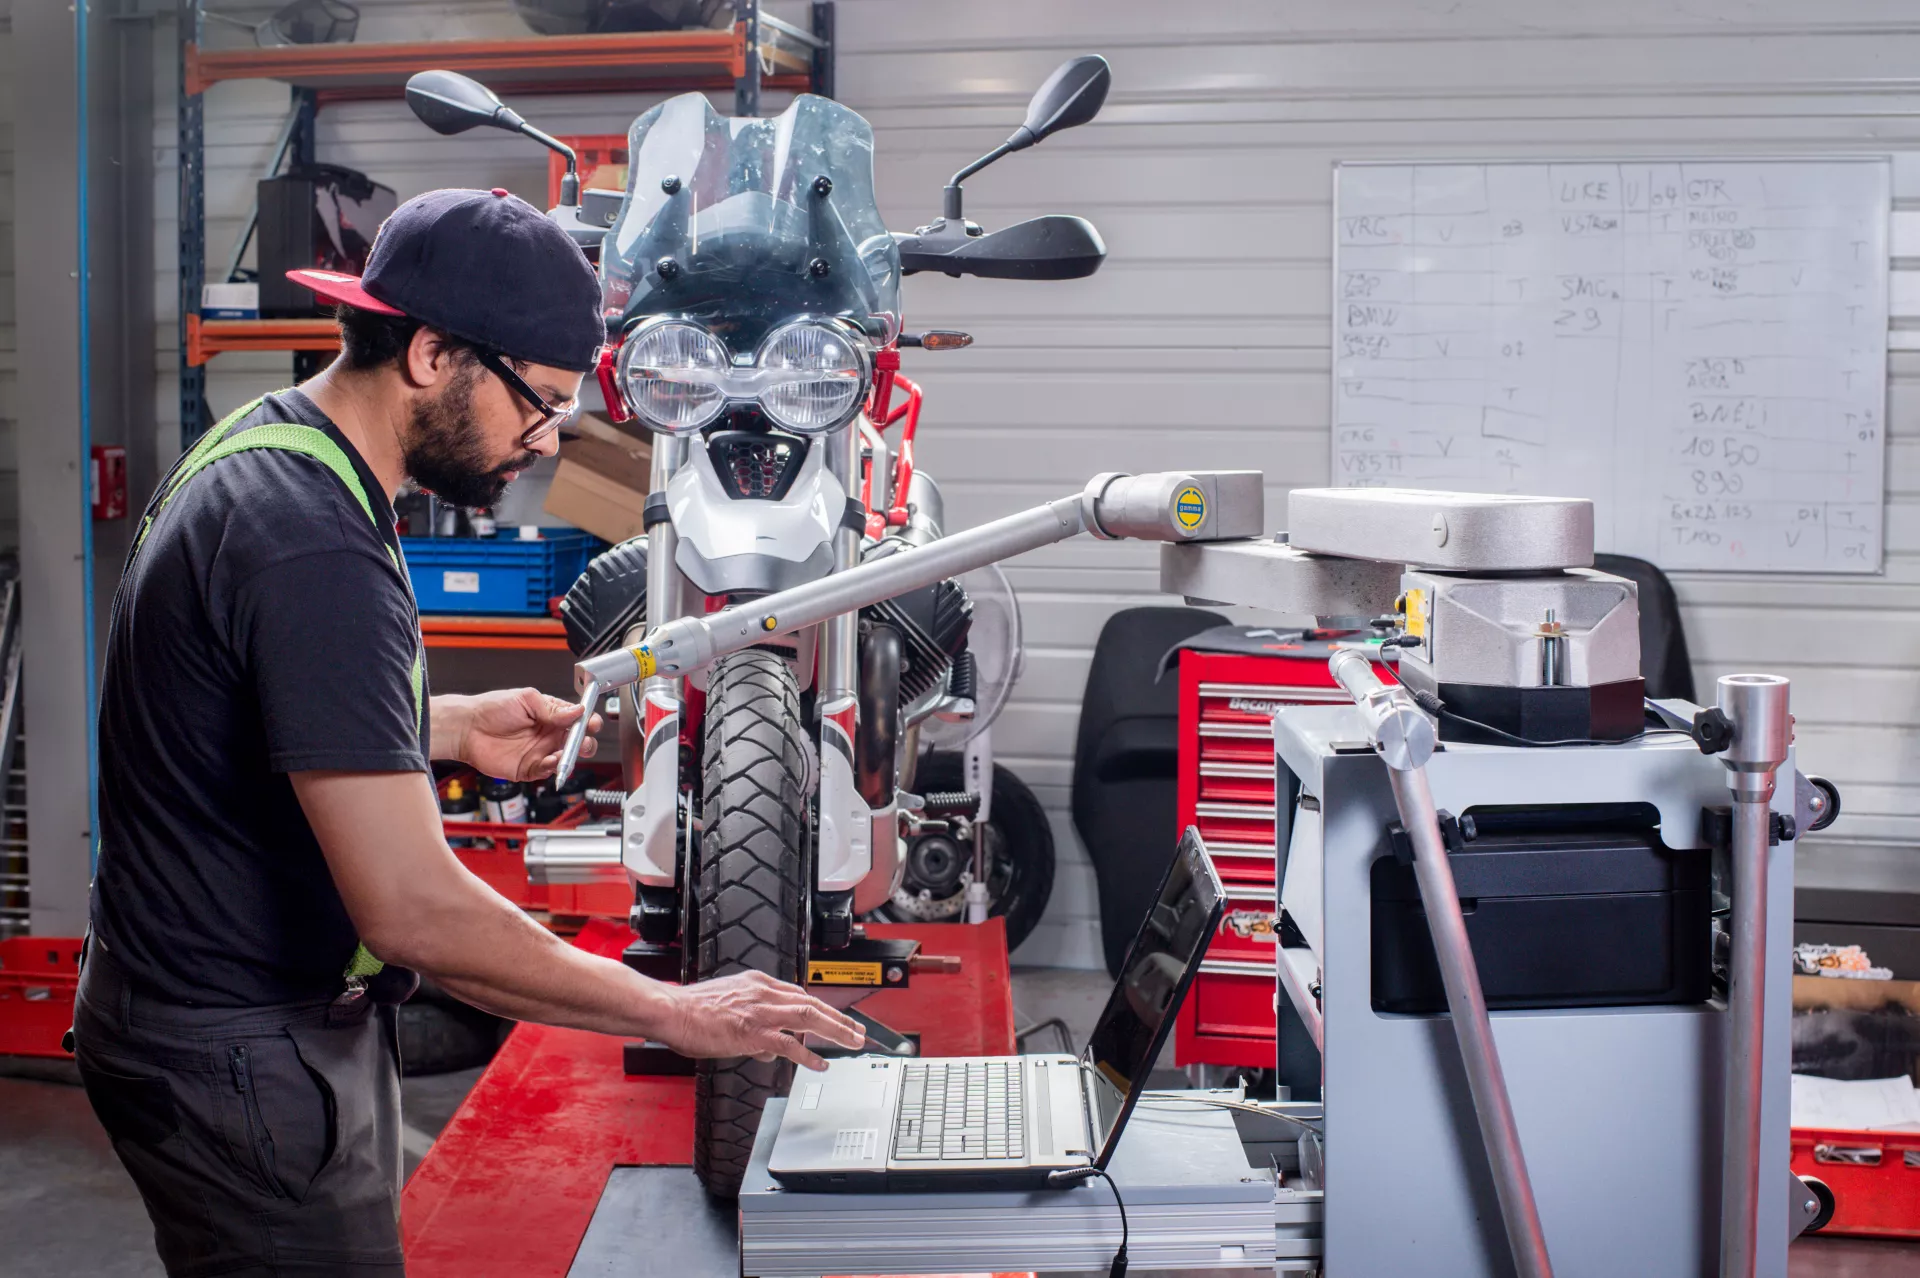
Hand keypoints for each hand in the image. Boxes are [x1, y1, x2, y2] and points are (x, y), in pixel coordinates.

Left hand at [438, 688, 601, 781]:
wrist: (466, 729)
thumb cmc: (491, 709)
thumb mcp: (525, 699)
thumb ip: (552, 708)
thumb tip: (576, 711)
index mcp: (551, 715)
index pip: (578, 719)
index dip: (587, 722)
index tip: (590, 723)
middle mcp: (548, 734)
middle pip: (577, 742)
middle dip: (585, 743)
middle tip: (582, 742)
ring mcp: (539, 752)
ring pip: (566, 759)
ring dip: (570, 757)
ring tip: (565, 752)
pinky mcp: (529, 768)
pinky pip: (547, 772)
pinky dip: (553, 769)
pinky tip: (551, 761)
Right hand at [659, 971, 865, 1070]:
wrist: (671, 1010)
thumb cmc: (691, 1010)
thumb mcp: (728, 1007)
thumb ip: (752, 1025)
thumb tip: (769, 1049)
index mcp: (757, 983)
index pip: (799, 994)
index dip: (822, 1009)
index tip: (836, 1019)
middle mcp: (763, 992)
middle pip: (812, 1002)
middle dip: (840, 1018)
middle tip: (858, 1031)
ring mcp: (760, 1011)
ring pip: (810, 1017)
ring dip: (836, 1030)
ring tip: (853, 1042)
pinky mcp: (753, 1031)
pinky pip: (789, 1044)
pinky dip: (809, 1054)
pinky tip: (820, 1064)